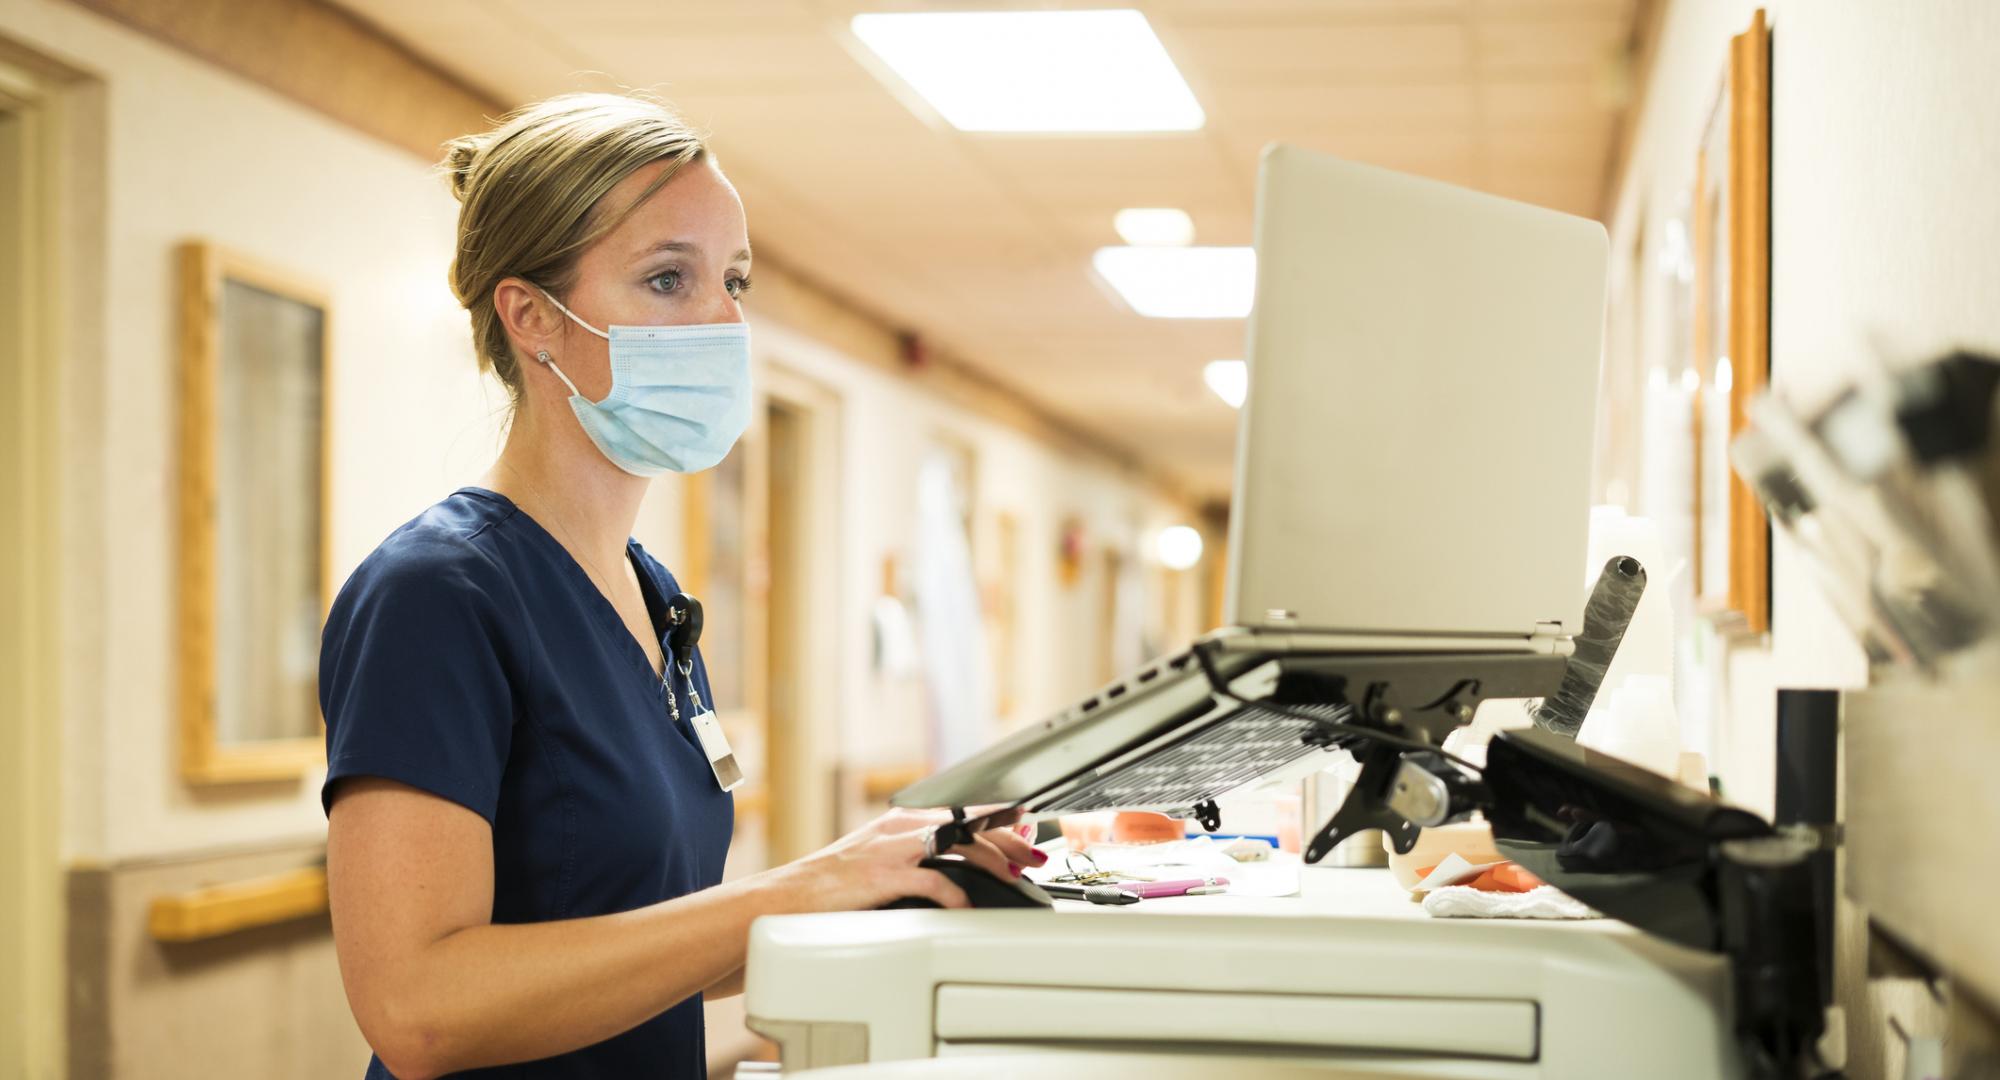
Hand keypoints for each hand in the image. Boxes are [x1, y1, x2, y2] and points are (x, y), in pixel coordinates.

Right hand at [773, 807, 1045, 911]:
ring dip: (994, 861)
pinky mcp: (886, 875)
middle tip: (1034, 856)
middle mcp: (902, 828)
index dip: (999, 818)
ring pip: (959, 846)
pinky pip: (934, 882)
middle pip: (969, 826)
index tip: (1027, 824)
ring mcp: (895, 850)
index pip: (961, 811)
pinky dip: (957, 894)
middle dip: (1009, 840)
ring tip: (1015, 876)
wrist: (792, 894)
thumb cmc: (835, 882)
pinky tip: (969, 905)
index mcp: (903, 821)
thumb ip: (917, 856)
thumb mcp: (880, 858)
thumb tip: (957, 866)